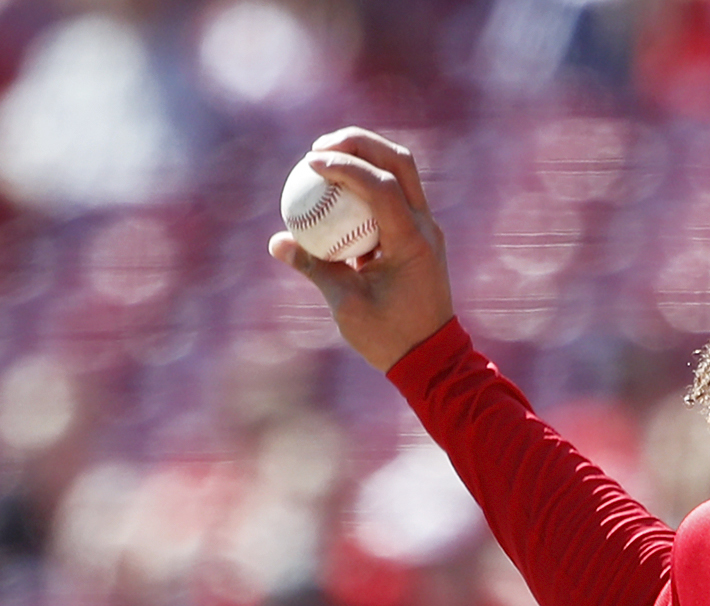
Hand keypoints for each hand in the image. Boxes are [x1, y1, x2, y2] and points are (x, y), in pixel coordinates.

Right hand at [269, 127, 455, 373]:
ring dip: (365, 155)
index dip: (344, 166)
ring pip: (401, 171)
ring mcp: (426, 228)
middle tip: (319, 147)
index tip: (310, 163)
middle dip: (359, 143)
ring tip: (326, 157)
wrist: (432, 358)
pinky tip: (337, 187)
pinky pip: (395, 193)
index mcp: (411, 242)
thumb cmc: (390, 337)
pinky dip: (368, 181)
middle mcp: (425, 227)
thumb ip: (314, 267)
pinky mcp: (420, 233)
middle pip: (399, 161)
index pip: (381, 186)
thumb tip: (277, 242)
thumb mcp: (347, 304)